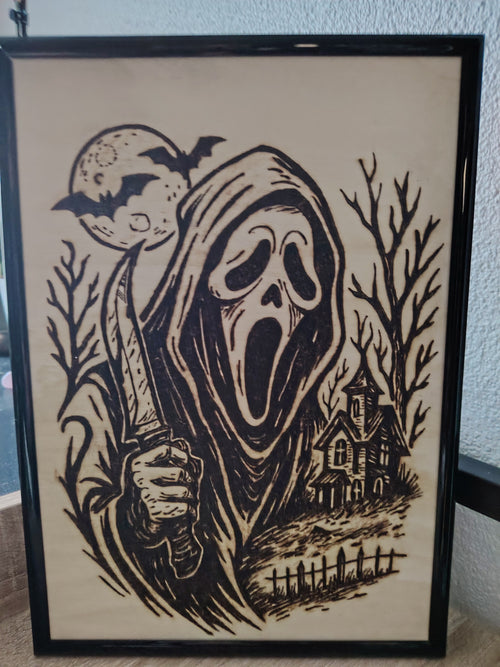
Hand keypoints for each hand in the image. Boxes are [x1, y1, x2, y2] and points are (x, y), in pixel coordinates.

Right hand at [122, 435, 202, 577]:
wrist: (134, 519)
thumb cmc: (149, 489)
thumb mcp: (151, 470)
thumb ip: (166, 457)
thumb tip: (184, 445)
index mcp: (138, 463)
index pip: (166, 449)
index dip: (181, 454)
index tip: (186, 461)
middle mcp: (140, 477)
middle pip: (179, 472)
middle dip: (190, 479)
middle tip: (190, 483)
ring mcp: (146, 494)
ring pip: (183, 490)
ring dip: (190, 495)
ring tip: (188, 497)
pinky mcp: (154, 511)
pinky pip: (183, 507)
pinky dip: (188, 509)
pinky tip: (185, 509)